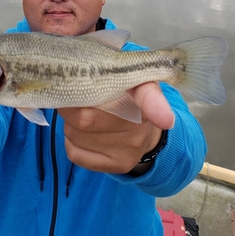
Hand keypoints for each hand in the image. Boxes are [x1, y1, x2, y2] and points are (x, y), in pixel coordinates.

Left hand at [58, 81, 174, 173]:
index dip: (156, 109)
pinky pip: (74, 152)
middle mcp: (141, 126)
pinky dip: (70, 139)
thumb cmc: (127, 96)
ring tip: (82, 112)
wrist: (144, 131)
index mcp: (146, 94)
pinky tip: (83, 132)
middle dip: (70, 105)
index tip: (165, 119)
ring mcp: (130, 150)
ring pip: (75, 134)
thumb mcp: (129, 77)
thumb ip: (114, 70)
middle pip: (86, 118)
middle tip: (72, 95)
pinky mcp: (117, 165)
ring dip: (69, 121)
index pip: (151, 101)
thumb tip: (79, 72)